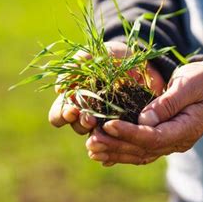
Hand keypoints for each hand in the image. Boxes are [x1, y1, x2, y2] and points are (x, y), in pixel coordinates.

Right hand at [48, 41, 164, 134]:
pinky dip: (112, 148)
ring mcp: (105, 122)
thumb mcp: (97, 54)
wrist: (144, 63)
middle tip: (89, 119)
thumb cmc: (113, 57)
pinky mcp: (123, 128)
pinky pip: (115, 143)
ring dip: (97, 132)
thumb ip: (78, 62)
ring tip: (105, 125)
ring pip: (94, 136)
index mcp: (74, 98)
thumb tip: (59, 88)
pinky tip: (116, 145)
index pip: (58, 114)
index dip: (61, 115)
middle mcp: (86, 113)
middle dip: (80, 124)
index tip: (72, 110)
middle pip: (74, 127)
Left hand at [86, 61, 202, 164]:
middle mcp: (177, 141)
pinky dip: (120, 152)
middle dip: (116, 145)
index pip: (154, 137)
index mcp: (187, 129)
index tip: (108, 125)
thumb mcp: (189, 85)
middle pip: (143, 150)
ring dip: (114, 152)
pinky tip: (102, 154)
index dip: (130, 133)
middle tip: (92, 139)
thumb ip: (168, 103)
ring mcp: (170, 143)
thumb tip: (144, 120)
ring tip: (91, 147)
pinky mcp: (161, 138)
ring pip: (139, 154)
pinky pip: (139, 150)